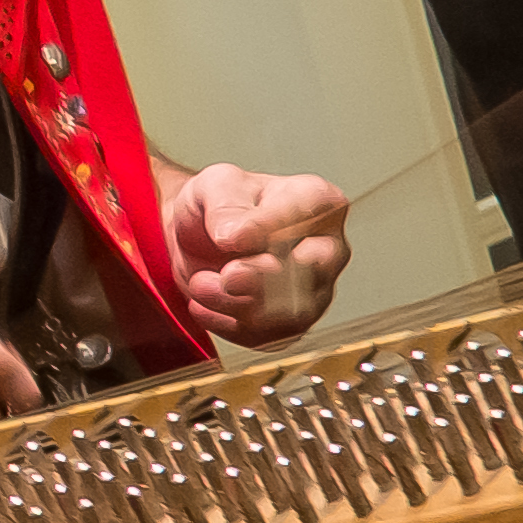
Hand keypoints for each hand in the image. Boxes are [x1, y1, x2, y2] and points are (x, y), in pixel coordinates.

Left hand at [168, 164, 348, 346]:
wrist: (195, 234)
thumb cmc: (217, 203)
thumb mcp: (215, 185)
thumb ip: (227, 206)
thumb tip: (237, 236)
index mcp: (318, 202)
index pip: (306, 221)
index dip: (265, 233)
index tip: (230, 237)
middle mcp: (327, 249)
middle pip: (311, 278)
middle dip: (260, 281)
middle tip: (225, 275)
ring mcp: (313, 291)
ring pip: (290, 316)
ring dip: (236, 305)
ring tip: (201, 283)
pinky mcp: (289, 324)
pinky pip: (266, 338)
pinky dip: (227, 326)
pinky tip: (203, 306)